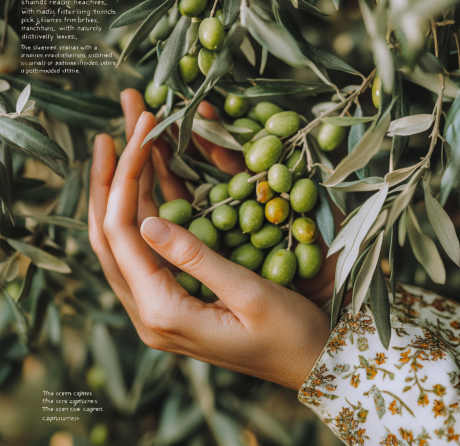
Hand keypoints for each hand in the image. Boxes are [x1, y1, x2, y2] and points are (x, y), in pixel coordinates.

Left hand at [89, 90, 330, 390]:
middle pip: (110, 237)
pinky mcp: (174, 297)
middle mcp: (150, 312)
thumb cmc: (290, 333)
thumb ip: (196, 259)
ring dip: (123, 192)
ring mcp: (159, 306)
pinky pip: (148, 249)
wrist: (310, 363)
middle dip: (109, 181)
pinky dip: (147, 210)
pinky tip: (150, 180)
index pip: (123, 235)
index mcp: (163, 312)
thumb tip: (145, 220)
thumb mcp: (250, 294)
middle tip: (110, 134)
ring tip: (124, 146)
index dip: (124, 179)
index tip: (133, 134)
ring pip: (125, 242)